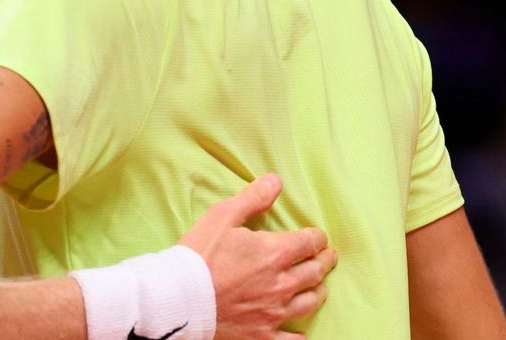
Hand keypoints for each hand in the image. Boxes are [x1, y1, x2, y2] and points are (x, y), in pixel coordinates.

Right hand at [179, 174, 336, 339]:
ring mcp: (274, 312)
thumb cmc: (198, 255)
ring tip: (318, 287)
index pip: (310, 242)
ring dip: (318, 292)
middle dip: (323, 261)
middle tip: (326, 257)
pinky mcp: (262, 335)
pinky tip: (302, 332)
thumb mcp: (222, 216)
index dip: (317, 237)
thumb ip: (253, 198)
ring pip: (310, 303)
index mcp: (275, 253)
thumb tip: (276, 181)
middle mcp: (282, 284)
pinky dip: (300, 335)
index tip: (318, 236)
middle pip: (315, 272)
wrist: (178, 298)